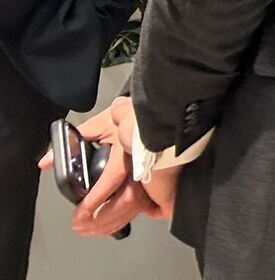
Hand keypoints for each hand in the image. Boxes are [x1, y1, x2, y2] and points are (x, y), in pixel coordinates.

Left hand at [39, 98, 177, 235]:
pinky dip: (124, 219)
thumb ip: (72, 143)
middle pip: (123, 204)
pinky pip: (141, 207)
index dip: (93, 202)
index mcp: (126, 154)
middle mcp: (141, 169)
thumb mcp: (100, 124)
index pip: (109, 184)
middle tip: (79, 225)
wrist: (159, 113)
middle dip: (99, 219)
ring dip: (110, 224)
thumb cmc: (132, 116)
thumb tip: (46, 161)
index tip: (79, 215)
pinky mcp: (155, 182)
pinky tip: (111, 225)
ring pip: (133, 209)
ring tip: (90, 229)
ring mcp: (151, 177)